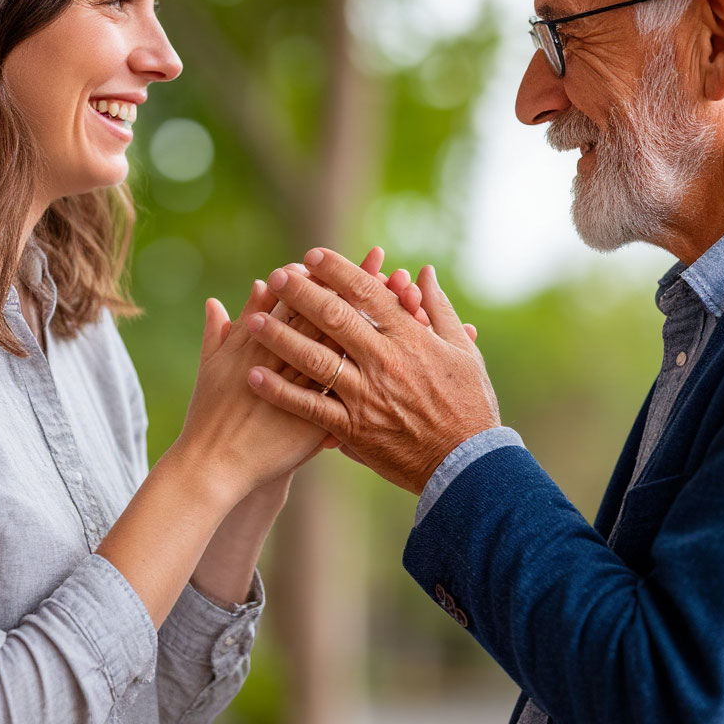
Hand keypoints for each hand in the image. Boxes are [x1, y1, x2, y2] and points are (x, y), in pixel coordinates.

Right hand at [174, 249, 389, 497]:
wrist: (214, 465)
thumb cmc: (209, 415)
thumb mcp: (213, 366)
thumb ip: (219, 331)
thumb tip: (220, 299)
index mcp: (262, 341)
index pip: (299, 298)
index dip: (327, 275)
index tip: (346, 255)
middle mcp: (288, 360)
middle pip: (330, 316)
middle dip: (360, 288)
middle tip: (387, 262)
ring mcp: (308, 390)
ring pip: (347, 348)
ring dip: (375, 322)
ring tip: (403, 293)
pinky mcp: (320, 418)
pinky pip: (355, 388)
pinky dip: (374, 371)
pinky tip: (396, 350)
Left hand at [243, 249, 500, 492]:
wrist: (467, 466)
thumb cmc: (470, 405)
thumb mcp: (463, 351)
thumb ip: (438, 309)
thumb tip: (423, 273)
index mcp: (410, 338)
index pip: (367, 293)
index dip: (338, 271)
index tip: (312, 256)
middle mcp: (384, 362)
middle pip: (334, 318)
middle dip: (301, 294)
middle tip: (276, 276)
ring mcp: (367, 396)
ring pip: (315, 360)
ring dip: (281, 338)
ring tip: (253, 320)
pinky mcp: (354, 429)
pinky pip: (311, 407)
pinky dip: (281, 392)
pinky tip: (255, 377)